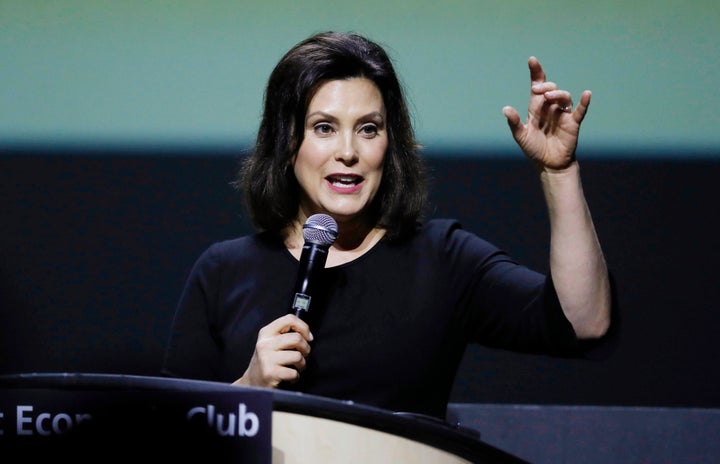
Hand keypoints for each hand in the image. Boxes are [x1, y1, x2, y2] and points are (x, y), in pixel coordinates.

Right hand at [233, 314, 313, 387]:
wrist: (252, 382)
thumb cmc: (267, 361)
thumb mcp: (271, 342)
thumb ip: (285, 334)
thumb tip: (308, 335)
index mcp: (266, 332)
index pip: (289, 319)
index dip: (303, 327)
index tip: (307, 337)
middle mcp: (265, 344)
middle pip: (297, 338)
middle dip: (306, 348)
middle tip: (303, 355)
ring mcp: (266, 358)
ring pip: (298, 356)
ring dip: (302, 364)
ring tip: (296, 367)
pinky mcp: (270, 373)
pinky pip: (294, 373)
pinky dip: (296, 377)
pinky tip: (290, 377)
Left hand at [502, 56, 590, 170]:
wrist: (548, 164)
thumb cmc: (534, 149)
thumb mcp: (521, 136)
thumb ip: (514, 122)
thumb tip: (505, 108)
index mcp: (536, 108)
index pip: (537, 86)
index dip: (536, 72)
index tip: (532, 60)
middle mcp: (550, 107)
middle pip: (551, 89)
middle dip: (545, 86)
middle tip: (537, 90)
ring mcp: (562, 114)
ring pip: (564, 97)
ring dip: (557, 94)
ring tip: (549, 97)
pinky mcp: (573, 123)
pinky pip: (580, 111)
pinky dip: (584, 102)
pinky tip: (586, 94)